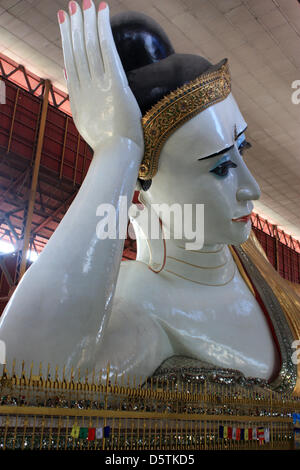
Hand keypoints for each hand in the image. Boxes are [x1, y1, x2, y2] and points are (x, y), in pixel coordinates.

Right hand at [58, 1, 143, 151]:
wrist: (115, 155)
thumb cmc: (107, 145)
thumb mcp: (85, 121)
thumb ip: (78, 99)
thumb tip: (69, 76)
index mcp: (78, 97)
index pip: (71, 62)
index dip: (67, 40)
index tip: (64, 24)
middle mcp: (85, 87)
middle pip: (77, 51)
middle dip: (74, 26)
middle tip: (72, 6)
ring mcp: (98, 85)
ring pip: (89, 46)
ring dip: (87, 22)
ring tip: (85, 3)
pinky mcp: (114, 84)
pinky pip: (106, 50)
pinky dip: (103, 28)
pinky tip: (102, 11)